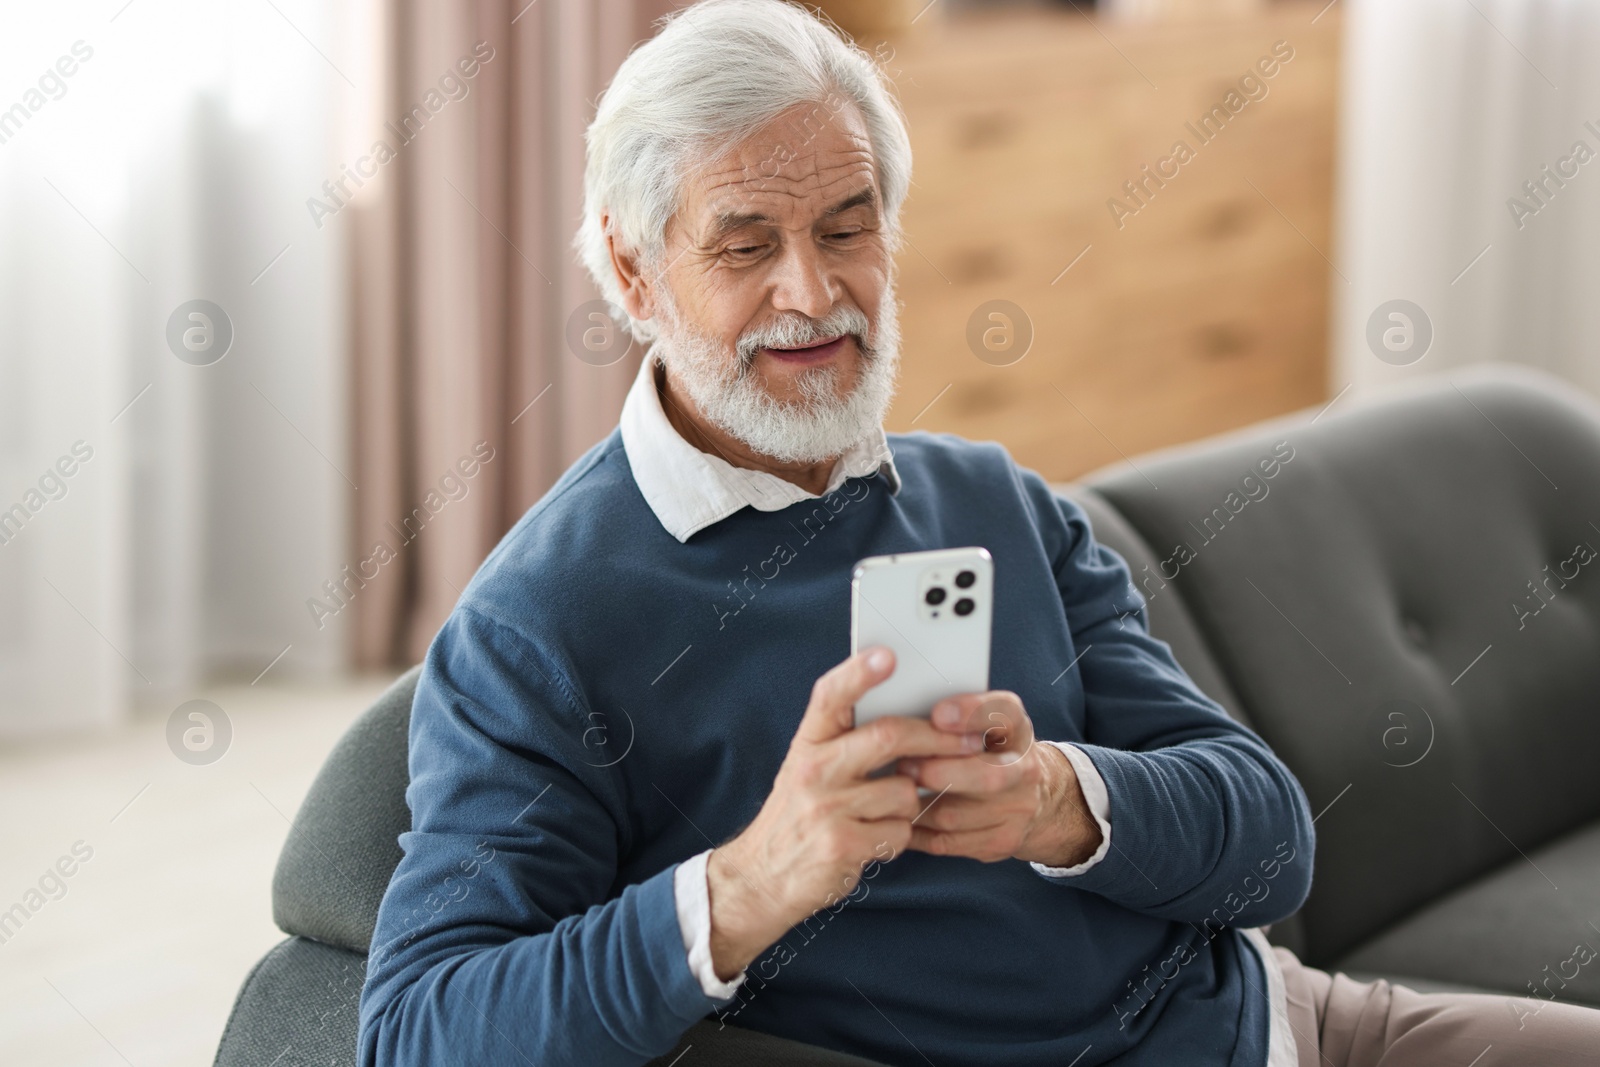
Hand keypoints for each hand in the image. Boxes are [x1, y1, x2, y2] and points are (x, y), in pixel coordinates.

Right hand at [706, 647, 985, 980]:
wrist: (761, 877)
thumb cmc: (799, 816)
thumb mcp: (809, 769)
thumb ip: (846, 741)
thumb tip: (911, 714)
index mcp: (808, 743)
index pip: (831, 696)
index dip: (860, 673)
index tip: (888, 656)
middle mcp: (813, 768)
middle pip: (888, 736)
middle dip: (937, 738)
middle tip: (969, 741)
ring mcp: (825, 807)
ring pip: (904, 791)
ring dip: (909, 806)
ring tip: (884, 815)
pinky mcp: (840, 844)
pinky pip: (899, 831)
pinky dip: (897, 838)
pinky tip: (874, 840)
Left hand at [895, 691, 1101, 867]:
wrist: (1035, 796)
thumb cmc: (992, 751)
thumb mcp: (985, 722)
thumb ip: (954, 716)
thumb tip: (905, 717)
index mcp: (1016, 728)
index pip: (1005, 713)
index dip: (972, 713)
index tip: (938, 715)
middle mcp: (1024, 769)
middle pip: (987, 776)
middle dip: (938, 773)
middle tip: (903, 765)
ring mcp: (1016, 811)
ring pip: (955, 816)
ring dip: (914, 805)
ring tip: (891, 792)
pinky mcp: (999, 842)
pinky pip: (946, 842)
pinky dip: (914, 831)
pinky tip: (898, 818)